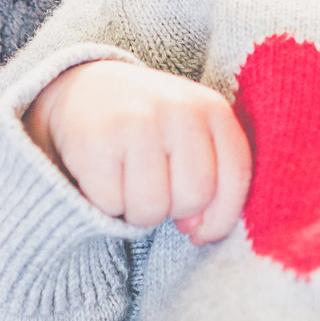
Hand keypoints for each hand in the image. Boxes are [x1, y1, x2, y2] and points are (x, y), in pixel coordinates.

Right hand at [23, 60, 252, 243]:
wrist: (83, 88)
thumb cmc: (148, 125)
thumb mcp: (190, 138)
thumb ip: (208, 180)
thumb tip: (195, 228)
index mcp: (213, 109)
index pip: (236, 177)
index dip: (221, 217)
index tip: (201, 231)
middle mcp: (180, 110)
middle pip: (194, 197)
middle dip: (174, 210)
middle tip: (155, 191)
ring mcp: (137, 123)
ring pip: (152, 207)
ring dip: (137, 211)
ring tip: (128, 184)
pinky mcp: (97, 142)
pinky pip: (111, 205)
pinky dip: (105, 203)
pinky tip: (103, 176)